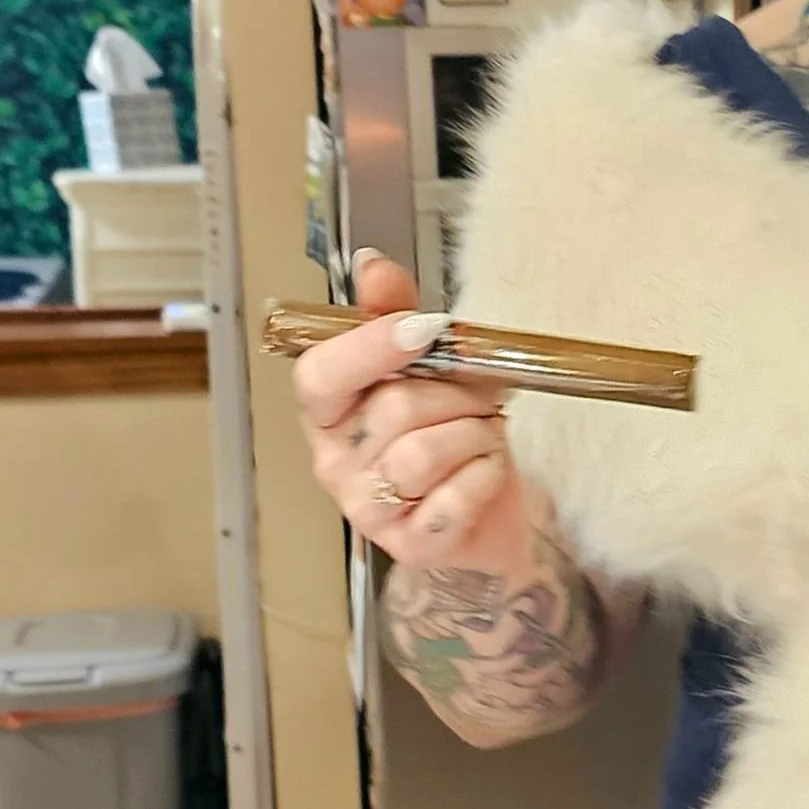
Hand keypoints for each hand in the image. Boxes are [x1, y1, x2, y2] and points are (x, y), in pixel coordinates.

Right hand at [292, 253, 532, 577]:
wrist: (486, 520)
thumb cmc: (450, 440)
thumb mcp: (426, 370)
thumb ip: (394, 316)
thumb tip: (372, 265)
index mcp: (328, 412)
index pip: (321, 375)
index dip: (370, 348)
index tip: (424, 329)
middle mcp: (336, 462)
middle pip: (393, 410)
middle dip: (454, 395)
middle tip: (480, 398)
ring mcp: (368, 509)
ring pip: (422, 454)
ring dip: (473, 436)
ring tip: (484, 434)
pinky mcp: (409, 544)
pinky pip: (452, 498)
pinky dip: (484, 477)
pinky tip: (487, 471)